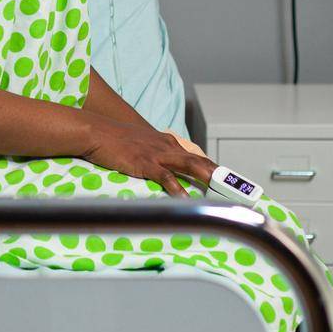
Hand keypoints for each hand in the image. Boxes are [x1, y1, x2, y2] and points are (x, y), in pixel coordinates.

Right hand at [81, 117, 216, 197]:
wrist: (97, 132)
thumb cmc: (115, 141)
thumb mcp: (141, 146)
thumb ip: (156, 157)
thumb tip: (166, 175)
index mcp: (167, 143)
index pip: (197, 157)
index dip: (214, 170)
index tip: (228, 182)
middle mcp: (167, 146)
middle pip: (199, 161)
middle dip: (218, 175)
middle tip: (235, 189)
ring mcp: (157, 154)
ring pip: (189, 165)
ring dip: (206, 177)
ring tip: (221, 190)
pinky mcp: (144, 163)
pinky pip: (165, 177)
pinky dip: (177, 188)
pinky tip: (185, 199)